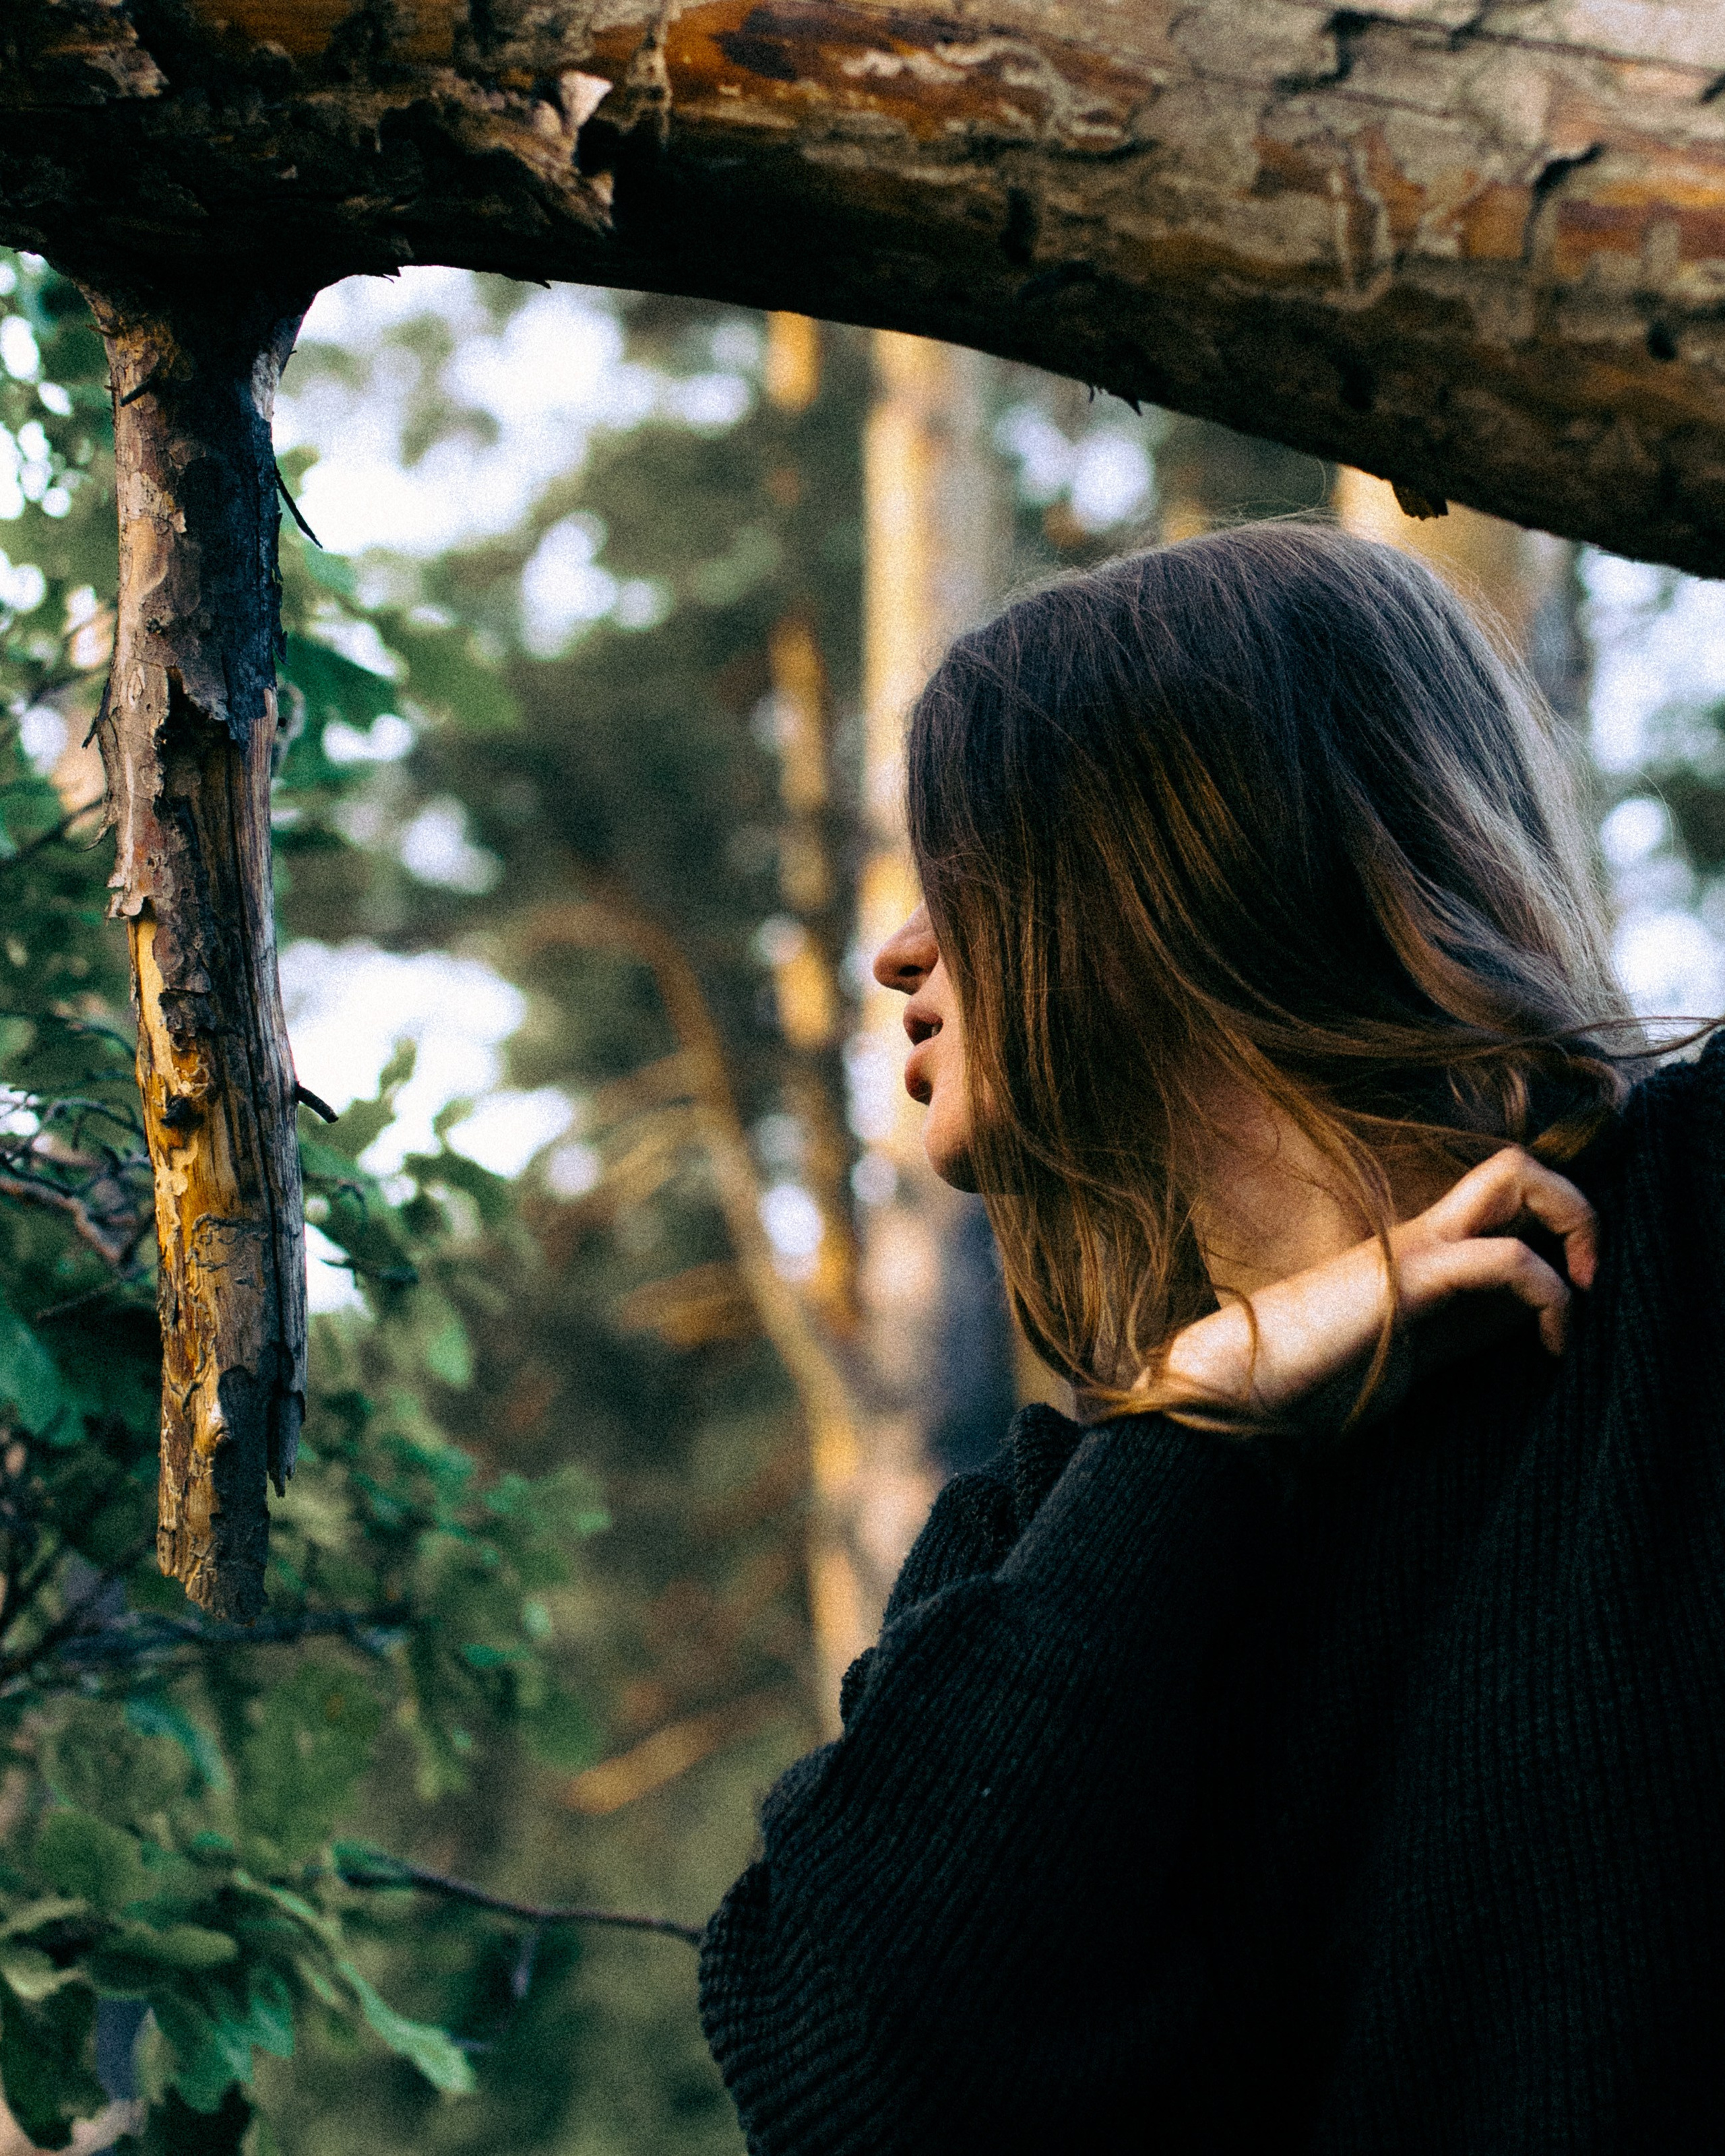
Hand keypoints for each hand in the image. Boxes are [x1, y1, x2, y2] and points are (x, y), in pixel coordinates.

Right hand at [1157, 1148, 1598, 1431]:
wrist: (1234, 1390)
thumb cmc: (1302, 1385)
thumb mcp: (1405, 1360)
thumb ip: (1454, 1335)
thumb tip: (1518, 1332)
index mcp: (1417, 1254)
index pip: (1505, 1208)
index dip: (1556, 1238)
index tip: (1571, 1311)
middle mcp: (1421, 1236)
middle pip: (1516, 1167)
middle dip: (1577, 1208)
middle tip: (1589, 1277)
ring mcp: (1414, 1249)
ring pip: (1518, 1177)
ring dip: (1578, 1226)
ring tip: (1582, 1298)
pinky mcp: (1409, 1278)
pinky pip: (1503, 1257)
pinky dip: (1548, 1292)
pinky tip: (1550, 1341)